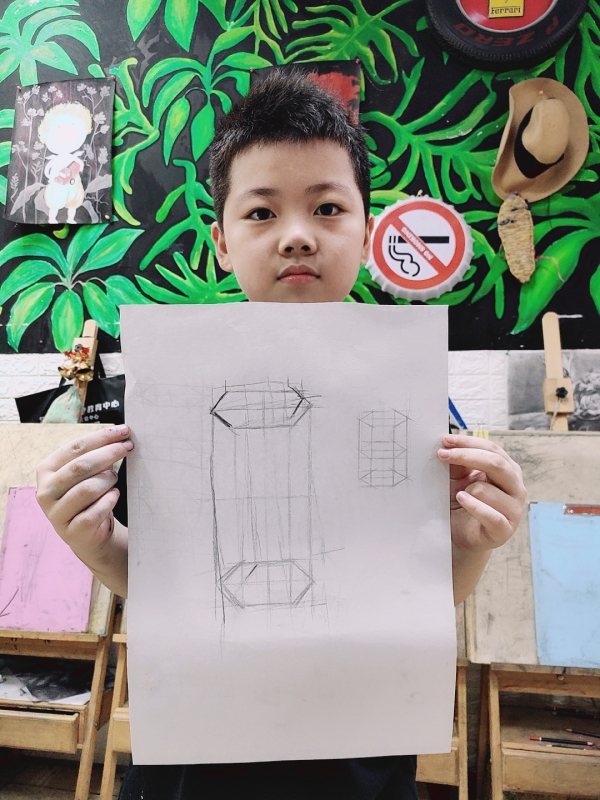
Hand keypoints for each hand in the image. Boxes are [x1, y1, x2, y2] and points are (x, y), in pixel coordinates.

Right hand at [36, 426, 133, 559]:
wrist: (89, 533)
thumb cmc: (88, 496)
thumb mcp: (85, 474)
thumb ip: (95, 455)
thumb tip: (121, 435)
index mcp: (46, 471)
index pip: (75, 448)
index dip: (101, 437)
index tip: (124, 431)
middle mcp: (46, 492)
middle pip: (81, 466)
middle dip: (109, 453)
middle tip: (128, 448)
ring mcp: (57, 514)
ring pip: (88, 489)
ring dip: (108, 480)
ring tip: (113, 479)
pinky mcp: (72, 532)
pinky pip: (96, 511)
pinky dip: (109, 500)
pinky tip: (114, 495)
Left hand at [437, 433, 526, 553]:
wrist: (461, 535)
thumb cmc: (463, 503)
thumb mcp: (458, 478)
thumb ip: (459, 462)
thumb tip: (448, 444)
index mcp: (508, 470)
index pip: (492, 449)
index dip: (468, 442)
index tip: (445, 440)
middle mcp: (515, 487)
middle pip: (496, 463)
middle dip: (466, 456)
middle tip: (442, 455)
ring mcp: (513, 510)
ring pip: (488, 489)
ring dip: (467, 488)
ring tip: (457, 494)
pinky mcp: (504, 529)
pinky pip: (490, 515)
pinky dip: (473, 506)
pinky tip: (461, 499)